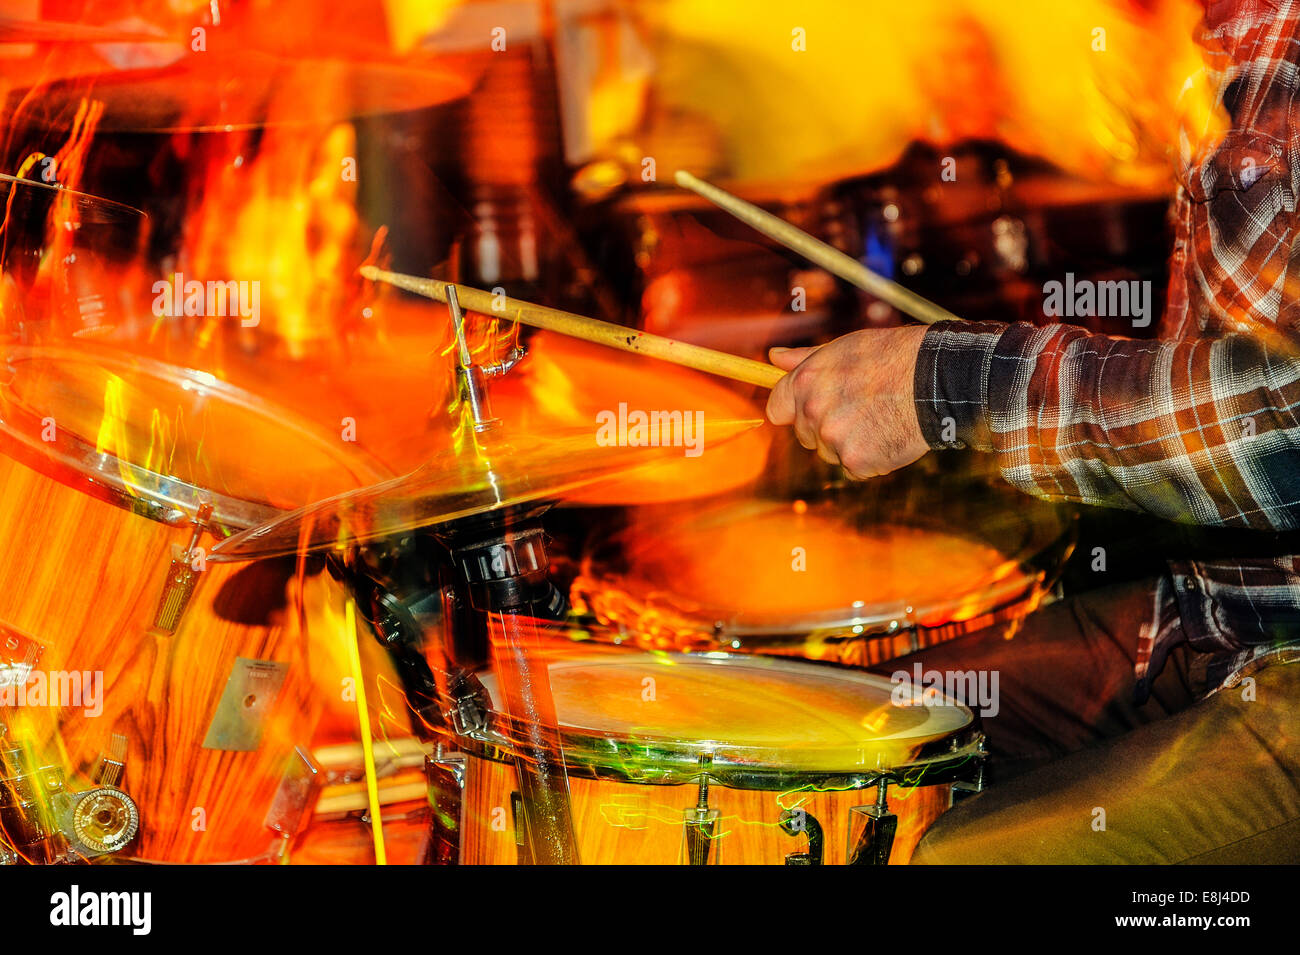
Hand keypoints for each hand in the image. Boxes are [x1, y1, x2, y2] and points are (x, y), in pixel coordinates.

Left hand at [765, 325, 930, 479]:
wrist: (936, 379)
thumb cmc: (892, 357)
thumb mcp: (844, 347)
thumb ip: (804, 358)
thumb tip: (772, 356)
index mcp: (805, 381)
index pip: (777, 410)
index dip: (793, 411)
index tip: (810, 411)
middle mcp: (813, 411)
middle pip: (806, 436)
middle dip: (827, 428)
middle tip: (862, 409)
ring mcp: (834, 438)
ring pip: (830, 453)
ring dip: (850, 444)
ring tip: (880, 419)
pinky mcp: (856, 461)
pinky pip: (855, 469)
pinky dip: (871, 459)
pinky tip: (890, 436)